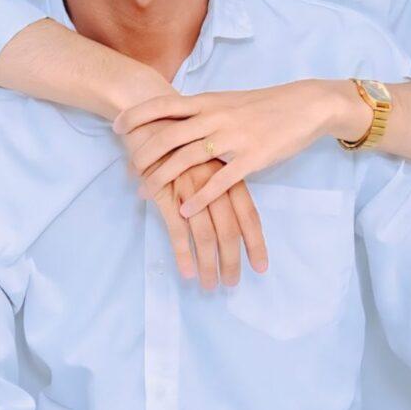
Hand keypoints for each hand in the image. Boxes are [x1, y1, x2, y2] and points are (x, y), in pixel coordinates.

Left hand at [116, 80, 358, 209]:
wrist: (305, 105)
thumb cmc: (264, 105)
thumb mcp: (227, 100)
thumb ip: (201, 109)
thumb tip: (173, 114)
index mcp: (208, 101)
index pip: (164, 105)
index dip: (137, 115)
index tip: (116, 126)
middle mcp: (216, 116)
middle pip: (168, 135)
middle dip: (143, 153)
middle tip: (128, 170)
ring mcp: (233, 137)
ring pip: (187, 158)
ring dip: (162, 177)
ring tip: (144, 192)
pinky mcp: (252, 158)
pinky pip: (220, 180)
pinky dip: (199, 197)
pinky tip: (183, 210)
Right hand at [172, 157, 268, 289]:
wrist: (150, 124)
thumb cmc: (183, 145)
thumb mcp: (210, 162)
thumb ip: (223, 187)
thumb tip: (235, 223)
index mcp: (228, 177)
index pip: (248, 216)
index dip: (256, 244)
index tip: (260, 268)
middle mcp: (213, 185)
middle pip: (229, 230)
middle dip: (231, 261)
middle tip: (232, 284)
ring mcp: (189, 190)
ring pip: (204, 235)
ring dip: (209, 264)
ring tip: (210, 285)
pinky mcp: (165, 195)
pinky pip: (177, 231)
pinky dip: (183, 254)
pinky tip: (187, 273)